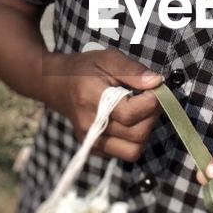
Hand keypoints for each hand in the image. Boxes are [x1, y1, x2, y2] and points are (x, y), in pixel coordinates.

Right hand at [44, 48, 162, 160]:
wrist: (56, 84)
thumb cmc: (84, 69)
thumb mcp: (108, 59)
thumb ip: (133, 70)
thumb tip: (157, 82)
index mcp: (91, 99)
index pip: (130, 114)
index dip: (151, 102)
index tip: (153, 89)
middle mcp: (90, 125)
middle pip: (136, 135)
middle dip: (151, 116)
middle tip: (148, 99)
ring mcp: (91, 140)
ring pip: (133, 151)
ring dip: (145, 131)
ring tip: (140, 112)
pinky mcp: (94, 148)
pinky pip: (125, 153)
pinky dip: (134, 140)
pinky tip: (128, 121)